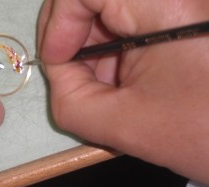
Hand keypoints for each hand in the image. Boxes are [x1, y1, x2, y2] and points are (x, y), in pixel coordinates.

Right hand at [38, 0, 208, 183]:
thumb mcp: (126, 126)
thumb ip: (70, 102)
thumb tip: (57, 71)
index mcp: (168, 5)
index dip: (59, 21)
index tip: (57, 59)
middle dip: (73, 34)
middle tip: (73, 72)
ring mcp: (176, 2)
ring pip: (108, 6)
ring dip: (94, 44)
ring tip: (108, 83)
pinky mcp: (177, 11)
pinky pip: (127, 16)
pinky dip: (113, 44)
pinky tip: (124, 74)